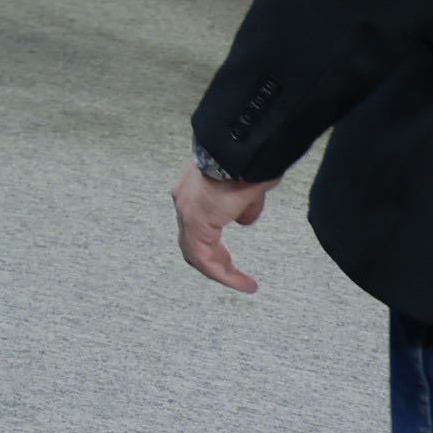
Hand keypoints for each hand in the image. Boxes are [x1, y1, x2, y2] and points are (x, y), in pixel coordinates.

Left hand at [171, 164, 277, 293]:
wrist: (241, 149)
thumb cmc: (248, 160)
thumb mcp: (248, 186)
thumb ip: (243, 206)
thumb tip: (243, 220)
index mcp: (193, 191)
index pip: (196, 224)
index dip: (212, 243)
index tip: (230, 256)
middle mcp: (184, 201)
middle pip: (192, 240)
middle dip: (213, 260)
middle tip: (232, 273)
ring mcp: (187, 212)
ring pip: (195, 252)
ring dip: (219, 270)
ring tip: (243, 284)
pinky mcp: (197, 222)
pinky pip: (204, 256)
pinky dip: (222, 272)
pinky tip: (242, 282)